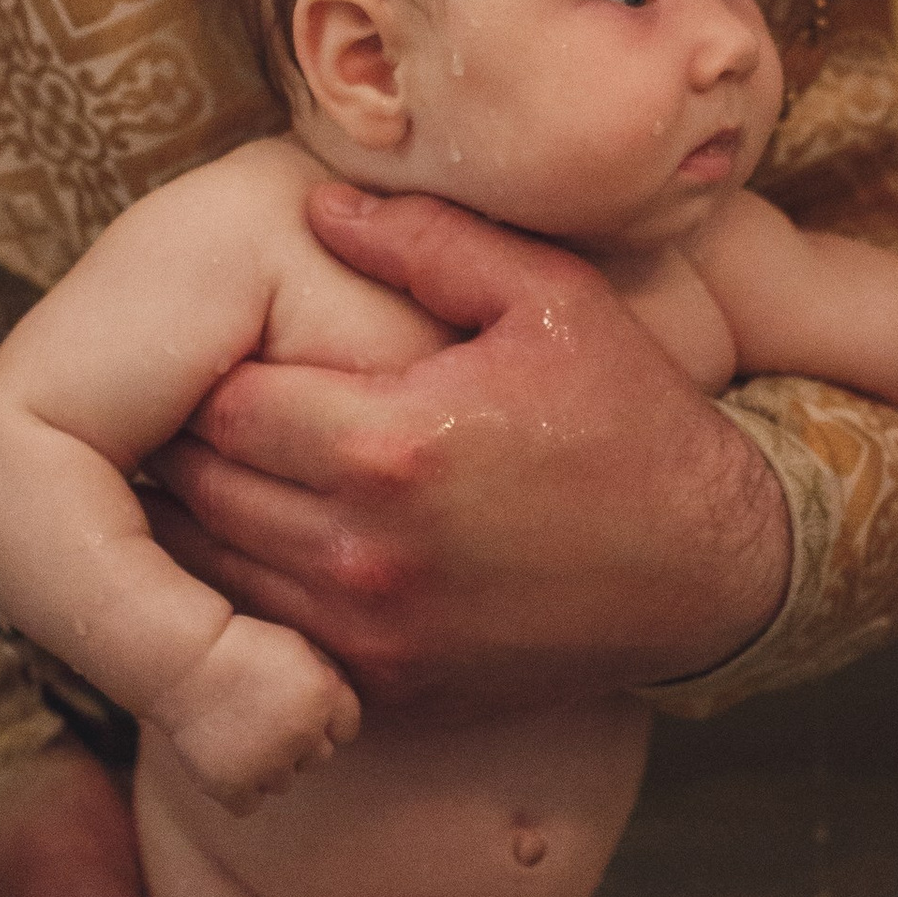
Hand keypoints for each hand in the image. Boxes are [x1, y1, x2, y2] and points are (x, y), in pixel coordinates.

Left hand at [148, 186, 790, 716]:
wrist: (712, 571)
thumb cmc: (630, 419)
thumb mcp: (551, 298)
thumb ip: (427, 242)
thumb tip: (319, 205)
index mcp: (390, 446)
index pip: (223, 406)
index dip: (207, 372)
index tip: (219, 349)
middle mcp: (364, 554)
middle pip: (202, 494)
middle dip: (189, 444)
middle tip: (184, 405)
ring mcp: (373, 637)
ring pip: (218, 577)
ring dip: (201, 524)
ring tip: (211, 469)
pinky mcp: (390, 691)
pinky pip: (270, 642)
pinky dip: (246, 599)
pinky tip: (264, 547)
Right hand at [164, 614, 359, 810]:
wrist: (184, 662)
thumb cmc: (240, 648)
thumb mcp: (297, 649)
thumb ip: (327, 683)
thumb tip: (340, 717)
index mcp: (322, 697)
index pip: (347, 729)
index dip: (326, 719)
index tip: (301, 709)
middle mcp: (301, 735)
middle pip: (318, 759)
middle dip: (299, 742)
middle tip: (265, 719)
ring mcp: (267, 764)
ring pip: (284, 783)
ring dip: (269, 766)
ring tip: (241, 735)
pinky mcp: (232, 785)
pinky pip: (250, 804)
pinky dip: (239, 789)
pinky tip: (227, 760)